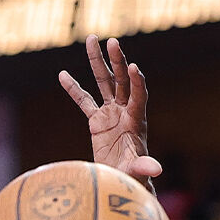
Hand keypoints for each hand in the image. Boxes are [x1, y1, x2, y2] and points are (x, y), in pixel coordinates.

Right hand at [59, 36, 162, 185]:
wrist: (120, 180)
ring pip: (104, 83)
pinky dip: (74, 89)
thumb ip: (144, 166)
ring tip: (91, 39)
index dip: (136, 82)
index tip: (133, 67)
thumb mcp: (137, 171)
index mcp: (136, 121)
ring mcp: (111, 114)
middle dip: (117, 62)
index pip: (138, 96)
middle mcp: (125, 112)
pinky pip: (84, 101)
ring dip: (97, 62)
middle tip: (112, 42)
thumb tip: (157, 169)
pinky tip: (63, 74)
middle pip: (121, 81)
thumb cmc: (132, 176)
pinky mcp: (97, 121)